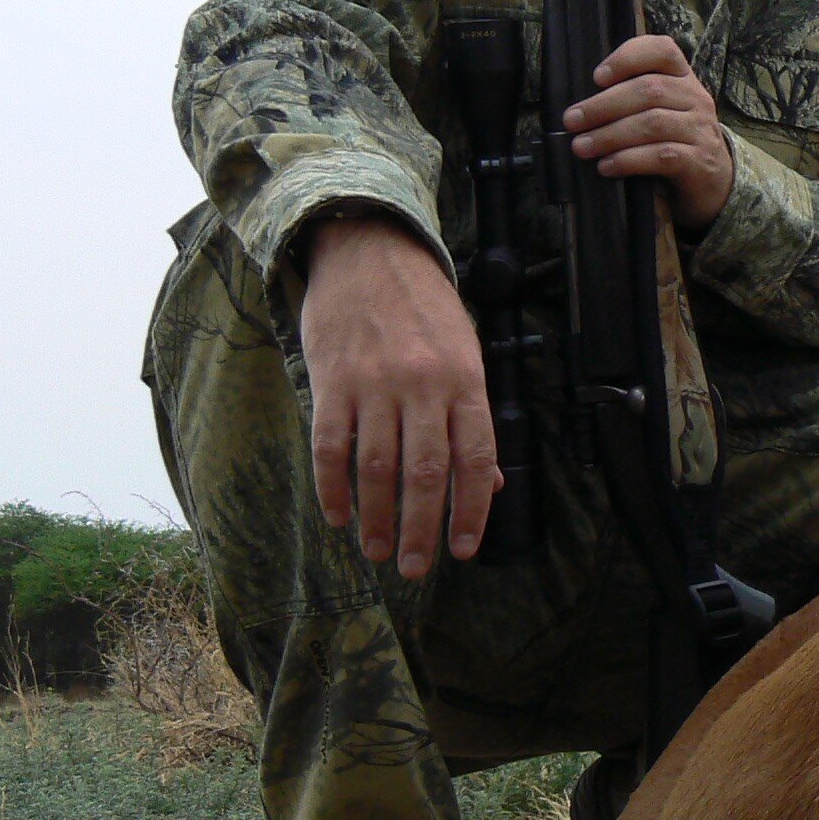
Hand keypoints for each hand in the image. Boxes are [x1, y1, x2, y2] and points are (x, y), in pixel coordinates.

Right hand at [300, 215, 500, 578]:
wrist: (370, 251)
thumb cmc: (425, 308)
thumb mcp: (467, 352)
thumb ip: (474, 418)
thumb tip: (487, 486)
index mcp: (465, 380)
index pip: (475, 459)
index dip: (471, 511)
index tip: (464, 550)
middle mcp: (423, 385)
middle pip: (426, 474)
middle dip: (423, 529)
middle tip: (417, 568)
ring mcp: (374, 384)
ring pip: (376, 468)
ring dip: (377, 519)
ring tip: (379, 552)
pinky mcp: (331, 381)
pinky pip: (331, 447)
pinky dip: (332, 488)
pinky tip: (338, 516)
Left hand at [564, 33, 735, 229]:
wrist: (714, 181)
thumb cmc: (675, 140)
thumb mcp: (662, 110)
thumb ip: (632, 98)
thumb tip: (581, 106)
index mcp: (683, 77)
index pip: (663, 50)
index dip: (628, 57)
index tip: (597, 77)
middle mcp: (696, 97)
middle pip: (649, 90)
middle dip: (604, 105)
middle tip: (572, 121)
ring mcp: (700, 130)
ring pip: (653, 123)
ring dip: (610, 135)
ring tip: (582, 146)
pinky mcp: (700, 161)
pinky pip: (661, 156)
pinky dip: (629, 160)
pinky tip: (607, 166)